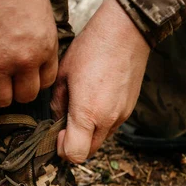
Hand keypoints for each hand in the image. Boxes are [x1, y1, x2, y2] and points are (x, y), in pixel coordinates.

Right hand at [0, 0, 58, 107]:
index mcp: (45, 46)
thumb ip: (39, 38)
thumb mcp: (39, 9)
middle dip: (17, 90)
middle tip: (8, 78)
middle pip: (25, 96)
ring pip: (0, 100)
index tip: (25, 73)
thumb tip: (35, 55)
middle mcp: (24, 61)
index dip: (34, 79)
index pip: (46, 81)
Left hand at [52, 0, 149, 162]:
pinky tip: (93, 101)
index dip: (62, 149)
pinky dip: (99, 124)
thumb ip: (58, 104)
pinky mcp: (129, 110)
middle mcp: (107, 120)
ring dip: (86, 135)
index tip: (56, 133)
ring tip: (79, 109)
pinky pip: (110, 128)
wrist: (127, 31)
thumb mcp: (63, 75)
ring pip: (99, 141)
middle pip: (87, 153)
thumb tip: (57, 120)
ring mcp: (121, 116)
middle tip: (63, 125)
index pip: (74, 154)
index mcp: (88, 113)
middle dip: (73, 145)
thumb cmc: (92, 48)